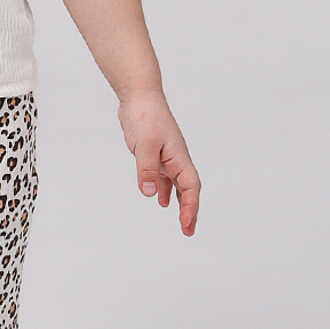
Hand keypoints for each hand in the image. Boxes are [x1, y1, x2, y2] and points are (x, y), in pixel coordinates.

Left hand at [119, 93, 200, 235]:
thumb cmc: (146, 116)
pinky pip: (164, 177)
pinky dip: (164, 190)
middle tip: (188, 231)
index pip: (190, 188)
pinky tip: (160, 200)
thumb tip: (150, 194)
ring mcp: (167, 157)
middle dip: (190, 210)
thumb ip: (146, 170)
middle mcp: (176, 159)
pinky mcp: (155, 154)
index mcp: (179, 158)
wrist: (139, 97)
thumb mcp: (144, 146)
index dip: (190, 207)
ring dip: (179, 203)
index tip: (186, 224)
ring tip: (181, 222)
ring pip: (177, 185)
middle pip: (188, 190)